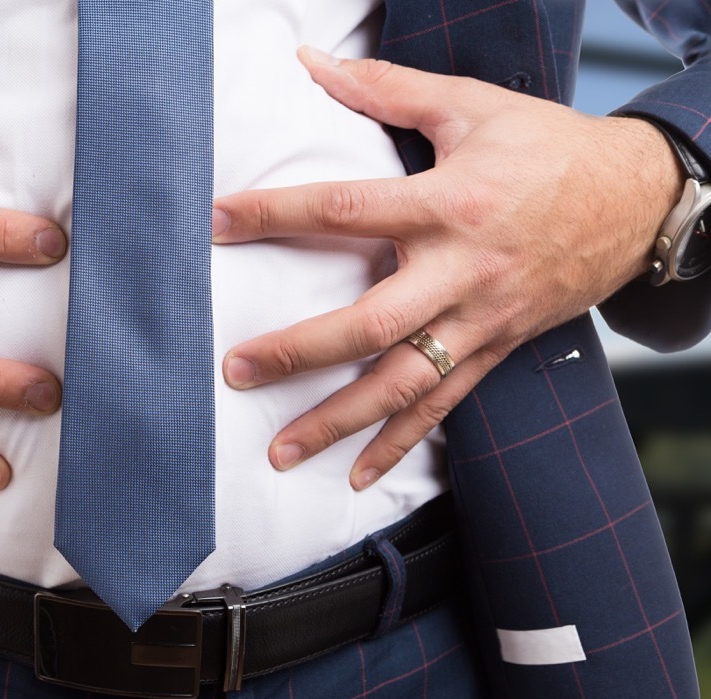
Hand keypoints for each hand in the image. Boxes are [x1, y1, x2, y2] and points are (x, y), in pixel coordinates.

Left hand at [213, 48, 681, 489]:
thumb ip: (389, 90)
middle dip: (300, 352)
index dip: (278, 214)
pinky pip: (445, 406)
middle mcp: (463, 272)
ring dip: (340, 422)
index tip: (217, 222)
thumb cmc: (549, 150)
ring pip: (404, 383)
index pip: (348, 209)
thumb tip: (313, 66)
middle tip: (237, 370)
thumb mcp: (473, 108)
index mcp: (451, 204)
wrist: (638, 199)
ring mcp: (481, 321)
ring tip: (281, 451)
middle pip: (372, 323)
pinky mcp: (496, 350)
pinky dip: (400, 444)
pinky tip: (358, 474)